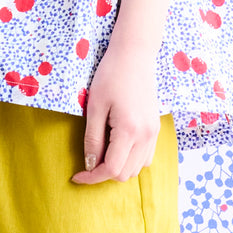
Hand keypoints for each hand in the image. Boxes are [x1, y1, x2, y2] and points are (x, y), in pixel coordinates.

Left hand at [70, 39, 159, 184]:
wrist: (135, 55)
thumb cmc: (111, 75)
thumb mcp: (95, 106)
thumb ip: (93, 139)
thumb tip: (90, 165)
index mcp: (129, 130)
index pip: (111, 169)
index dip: (92, 177)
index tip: (76, 175)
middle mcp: (146, 135)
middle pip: (125, 174)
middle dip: (104, 173)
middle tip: (87, 161)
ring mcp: (153, 132)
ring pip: (137, 168)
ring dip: (118, 168)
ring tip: (102, 152)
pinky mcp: (156, 127)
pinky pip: (145, 156)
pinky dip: (131, 159)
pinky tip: (117, 146)